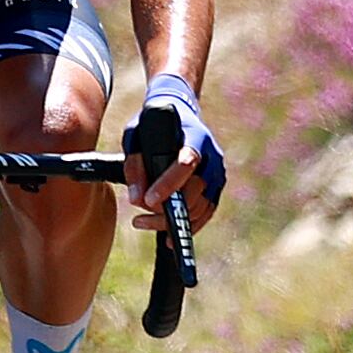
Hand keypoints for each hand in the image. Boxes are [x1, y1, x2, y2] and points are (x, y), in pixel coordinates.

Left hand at [127, 74, 225, 233]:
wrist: (180, 115)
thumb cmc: (154, 125)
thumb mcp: (136, 135)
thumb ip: (134, 163)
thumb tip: (136, 199)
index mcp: (195, 137)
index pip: (187, 162)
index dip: (169, 184)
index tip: (148, 200)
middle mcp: (212, 156)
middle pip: (196, 190)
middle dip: (169, 208)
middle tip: (139, 216)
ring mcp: (217, 173)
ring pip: (202, 206)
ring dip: (173, 221)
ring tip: (142, 222)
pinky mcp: (215, 188)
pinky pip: (206, 212)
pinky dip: (189, 227)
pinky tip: (168, 237)